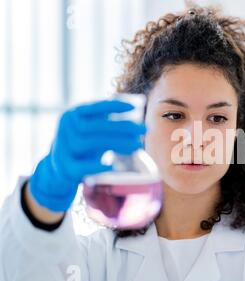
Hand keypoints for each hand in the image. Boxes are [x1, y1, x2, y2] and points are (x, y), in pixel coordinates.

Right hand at [29, 100, 146, 211]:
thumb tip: (139, 119)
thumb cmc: (84, 147)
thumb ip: (111, 124)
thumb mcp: (95, 132)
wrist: (60, 170)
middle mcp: (65, 129)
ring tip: (137, 145)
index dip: (114, 105)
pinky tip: (113, 165)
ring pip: (87, 143)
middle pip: (93, 126)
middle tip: (143, 129)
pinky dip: (96, 166)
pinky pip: (80, 167)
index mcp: (73, 115)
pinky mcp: (64, 168)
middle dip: (121, 127)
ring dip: (115, 143)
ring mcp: (62, 149)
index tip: (134, 106)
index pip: (94, 107)